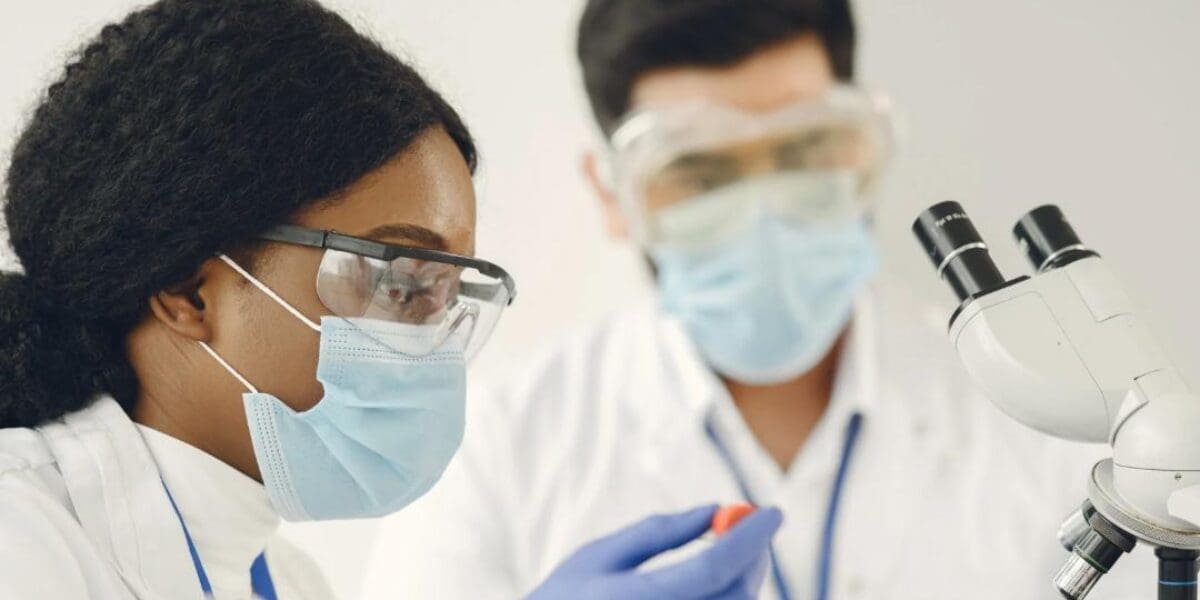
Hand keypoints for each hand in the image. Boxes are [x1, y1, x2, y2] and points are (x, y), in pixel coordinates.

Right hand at [527, 504, 782, 599]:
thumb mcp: (598, 557)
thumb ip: (658, 533)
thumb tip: (715, 510)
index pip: (712, 568)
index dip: (749, 537)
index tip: (773, 510)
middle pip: (735, 596)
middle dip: (755, 557)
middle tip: (757, 528)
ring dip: (745, 581)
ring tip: (729, 554)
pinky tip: (714, 585)